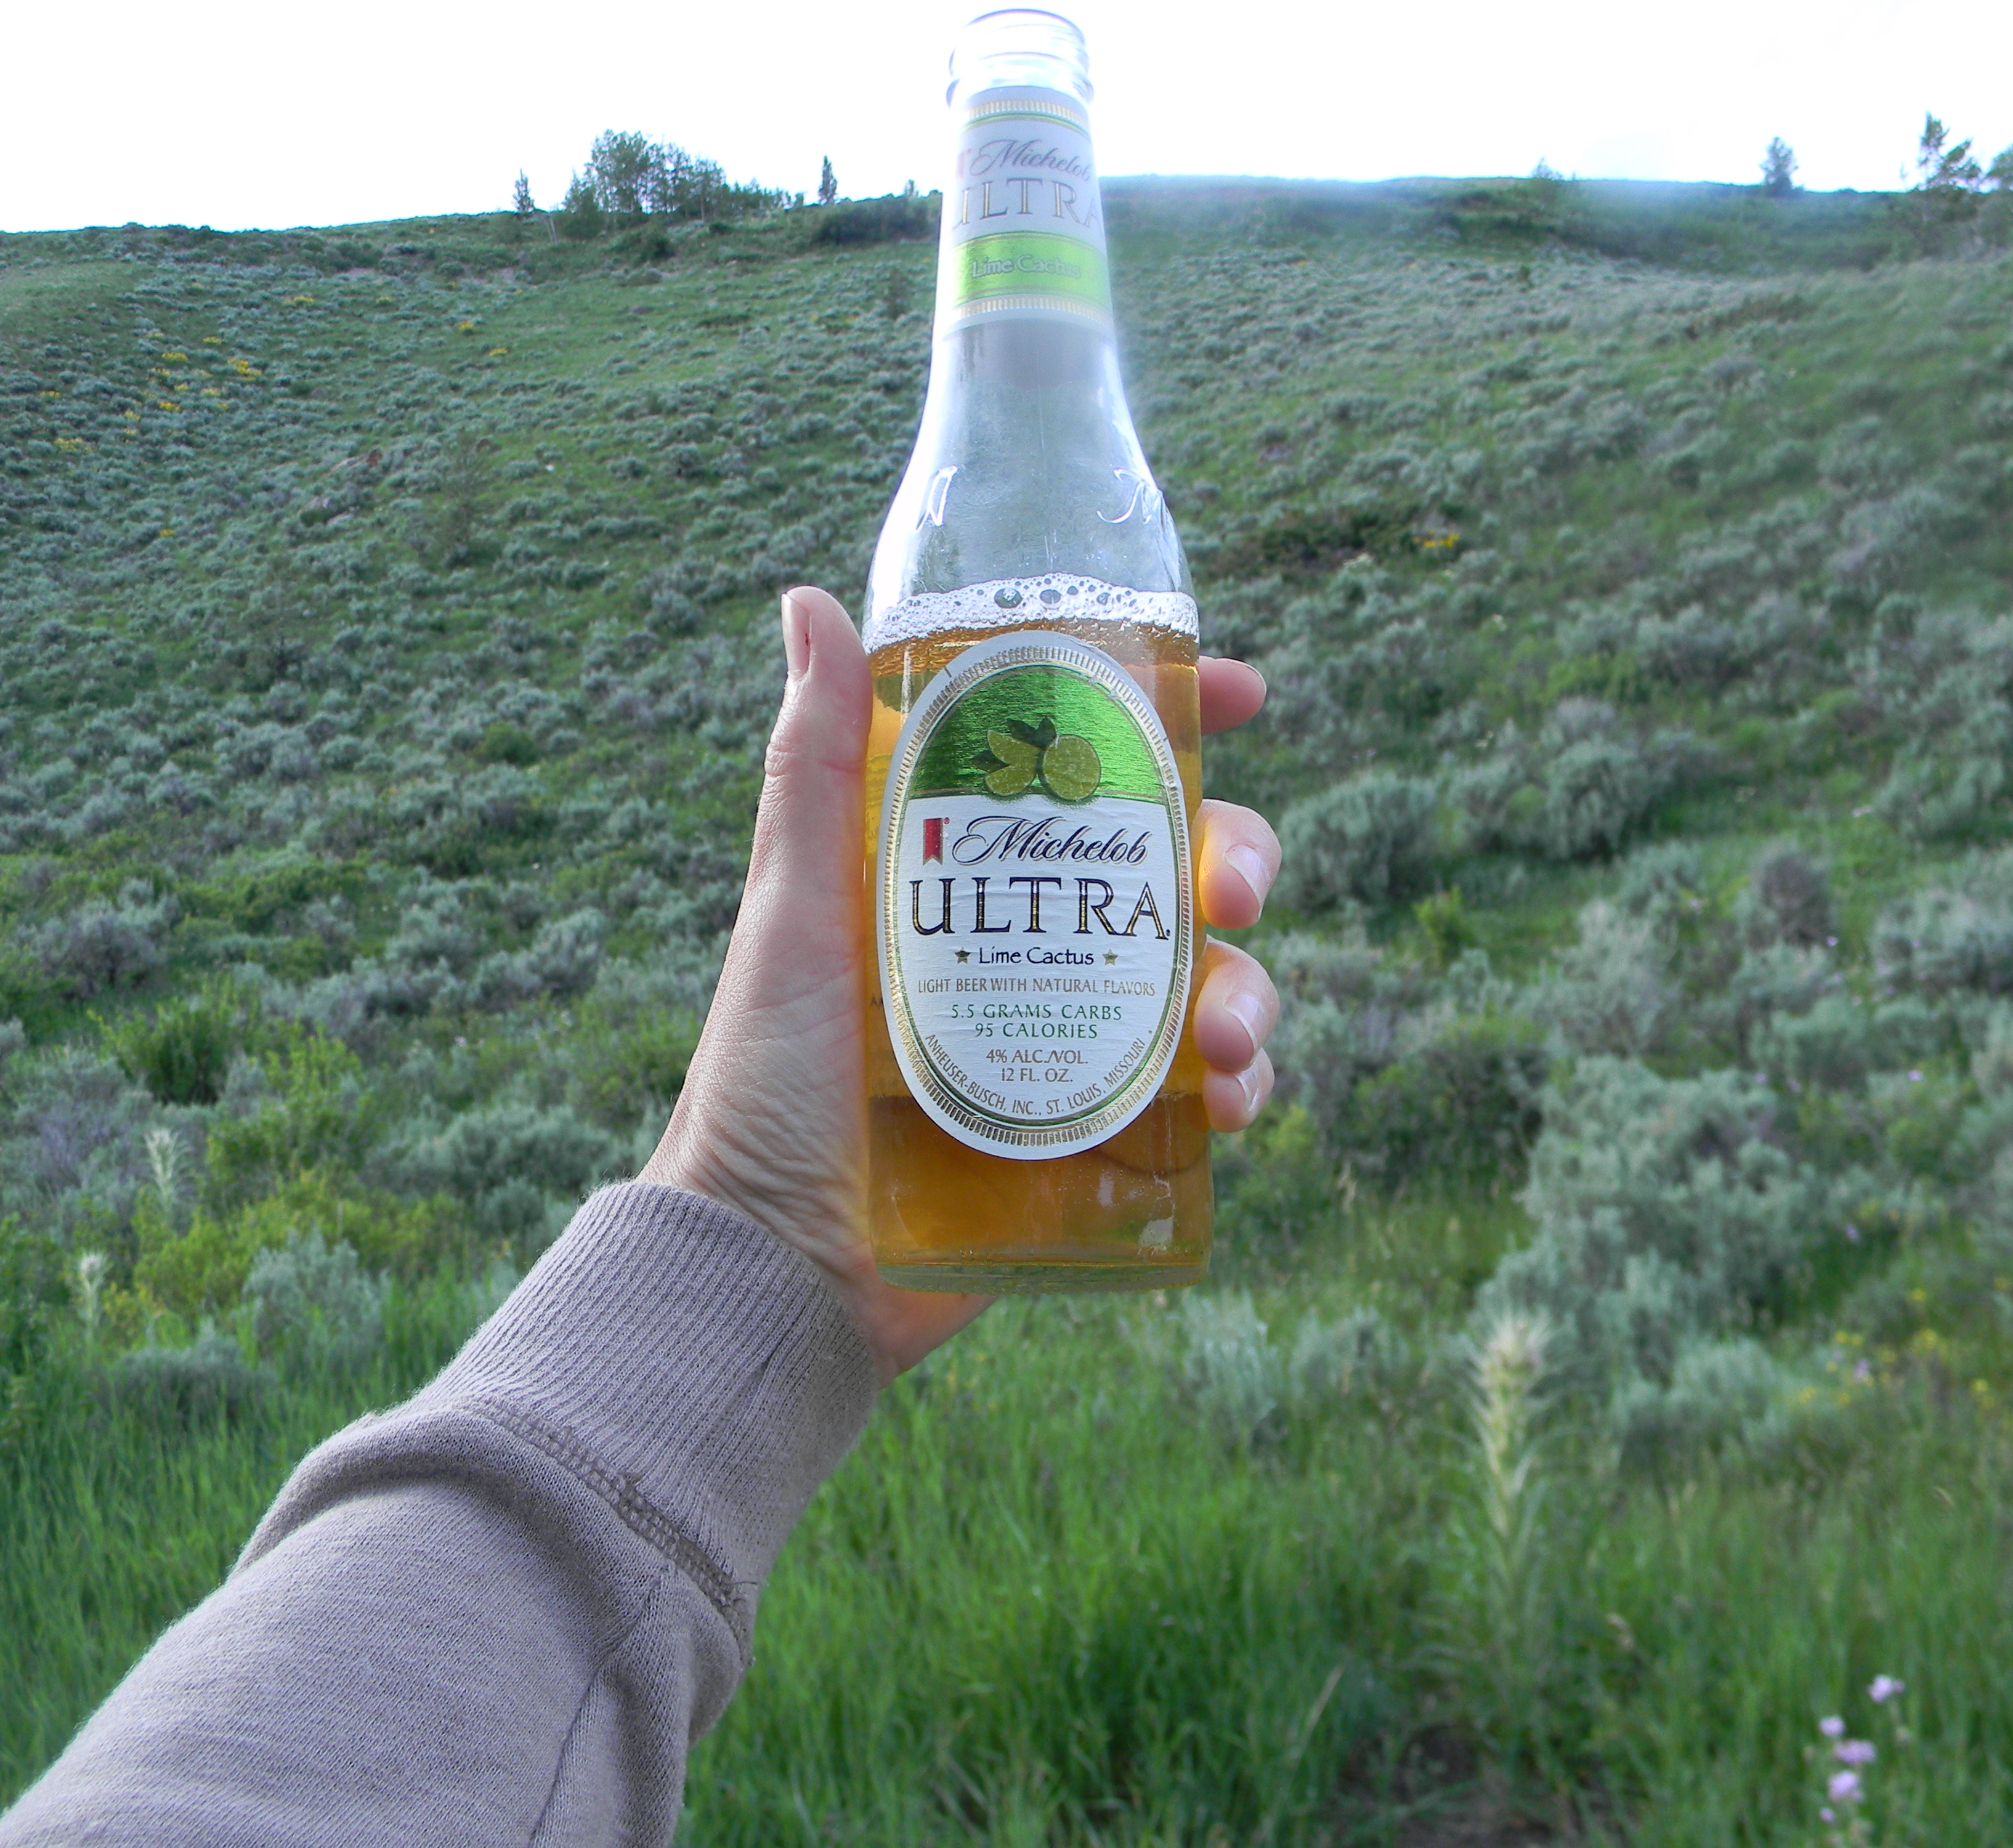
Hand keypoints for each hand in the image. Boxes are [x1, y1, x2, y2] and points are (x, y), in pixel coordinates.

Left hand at [642, 587, 1282, 1378]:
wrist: (778, 1262)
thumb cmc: (763, 1079)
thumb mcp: (794, 910)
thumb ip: (816, 768)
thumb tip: (807, 603)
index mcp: (968, 871)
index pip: (1090, 769)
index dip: (1175, 720)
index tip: (1238, 694)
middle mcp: (1033, 942)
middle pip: (1177, 865)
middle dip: (1239, 857)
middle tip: (1232, 889)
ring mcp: (1073, 1037)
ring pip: (1209, 979)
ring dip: (1249, 988)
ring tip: (1226, 1035)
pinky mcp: (1099, 1135)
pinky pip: (1203, 1097)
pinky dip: (1237, 1091)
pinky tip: (1227, 1103)